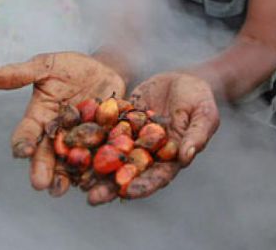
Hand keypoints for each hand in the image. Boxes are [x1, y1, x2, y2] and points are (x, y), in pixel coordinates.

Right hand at [0, 52, 125, 191]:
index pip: (26, 133)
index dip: (23, 143)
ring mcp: (78, 144)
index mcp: (39, 118)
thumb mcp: (46, 66)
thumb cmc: (72, 68)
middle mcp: (56, 136)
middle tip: (39, 183)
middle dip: (41, 169)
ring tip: (61, 190)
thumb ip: (20, 73)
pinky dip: (96, 175)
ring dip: (65, 180)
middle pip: (45, 156)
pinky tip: (95, 185)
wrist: (107, 70)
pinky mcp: (101, 147)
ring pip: (68, 166)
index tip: (23, 151)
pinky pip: (98, 163)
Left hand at [87, 71, 219, 204]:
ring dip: (94, 169)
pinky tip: (70, 145)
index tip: (127, 194)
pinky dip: (88, 139)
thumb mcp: (204, 114)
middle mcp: (148, 153)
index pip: (156, 177)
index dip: (142, 186)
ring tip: (75, 180)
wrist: (183, 78)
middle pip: (129, 174)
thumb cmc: (200, 98)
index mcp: (170, 158)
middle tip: (92, 198)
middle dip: (110, 186)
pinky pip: (102, 132)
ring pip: (111, 157)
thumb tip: (187, 156)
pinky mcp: (119, 123)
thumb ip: (197, 135)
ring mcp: (132, 139)